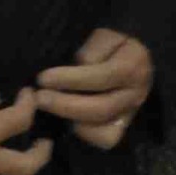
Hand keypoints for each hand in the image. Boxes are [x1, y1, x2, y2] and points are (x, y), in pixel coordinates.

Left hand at [32, 30, 151, 151]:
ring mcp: (131, 111)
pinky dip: (85, 132)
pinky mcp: (124, 124)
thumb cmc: (112, 42)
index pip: (101, 77)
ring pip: (103, 128)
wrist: (134, 51)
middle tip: (39, 98)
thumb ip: (90, 51)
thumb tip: (75, 69)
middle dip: (65, 105)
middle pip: (101, 108)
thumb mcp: (102, 35)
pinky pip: (106, 138)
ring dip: (71, 119)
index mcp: (132, 66)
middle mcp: (136, 93)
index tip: (43, 78)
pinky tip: (68, 119)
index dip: (70, 79)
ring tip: (49, 106)